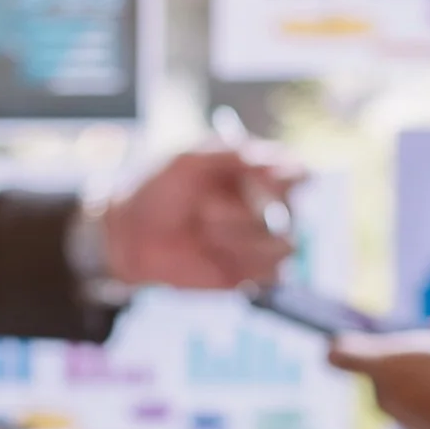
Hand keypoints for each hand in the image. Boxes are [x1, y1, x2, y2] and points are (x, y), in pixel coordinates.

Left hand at [104, 146, 303, 289]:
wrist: (130, 237)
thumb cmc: (157, 190)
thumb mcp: (185, 160)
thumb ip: (225, 153)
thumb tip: (263, 156)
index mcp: (258, 173)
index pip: (298, 172)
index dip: (288, 176)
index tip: (258, 178)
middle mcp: (268, 206)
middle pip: (292, 212)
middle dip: (246, 214)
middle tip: (204, 212)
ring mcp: (263, 242)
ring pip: (286, 245)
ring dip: (242, 240)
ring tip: (204, 234)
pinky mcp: (254, 274)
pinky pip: (275, 275)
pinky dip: (247, 266)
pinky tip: (215, 258)